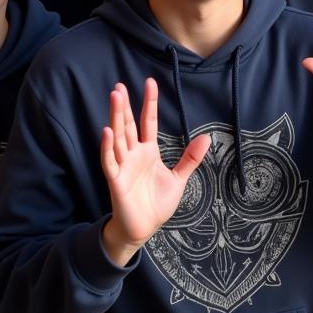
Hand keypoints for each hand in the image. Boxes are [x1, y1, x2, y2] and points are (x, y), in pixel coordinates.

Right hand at [100, 79, 210, 266]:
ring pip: (118, 137)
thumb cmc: (156, 204)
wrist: (144, 229)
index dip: (149, 103)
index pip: (147, 122)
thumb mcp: (178, 179)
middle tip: (120, 85)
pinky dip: (107, 146)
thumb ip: (190, 158)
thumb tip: (206, 138)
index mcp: (148, 152)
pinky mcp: (115, 180)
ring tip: (115, 97)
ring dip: (115, 117)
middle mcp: (133, 155)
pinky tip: (107, 131)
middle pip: (128, 125)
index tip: (150, 83)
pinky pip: (109, 161)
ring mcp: (123, 166)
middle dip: (124, 106)